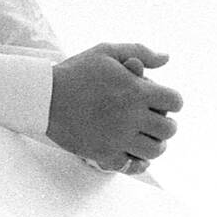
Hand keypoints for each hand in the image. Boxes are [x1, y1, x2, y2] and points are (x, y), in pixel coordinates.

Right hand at [46, 43, 181, 173]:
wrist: (42, 96)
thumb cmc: (74, 72)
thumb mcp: (105, 52)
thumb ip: (139, 51)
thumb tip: (167, 58)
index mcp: (136, 91)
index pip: (175, 101)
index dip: (170, 100)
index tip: (159, 101)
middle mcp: (131, 116)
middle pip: (169, 129)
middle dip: (164, 123)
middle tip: (151, 120)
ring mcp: (117, 138)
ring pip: (155, 150)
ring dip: (154, 144)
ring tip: (143, 137)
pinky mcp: (103, 153)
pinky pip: (132, 166)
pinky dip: (136, 162)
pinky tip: (131, 152)